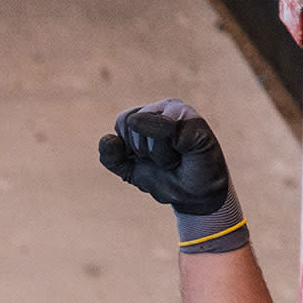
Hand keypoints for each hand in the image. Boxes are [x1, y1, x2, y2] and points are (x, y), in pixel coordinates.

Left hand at [97, 100, 229, 216]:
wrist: (193, 196)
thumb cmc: (164, 178)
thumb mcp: (129, 170)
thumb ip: (111, 157)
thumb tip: (107, 139)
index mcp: (149, 113)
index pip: (123, 121)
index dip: (130, 146)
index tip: (148, 156)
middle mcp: (166, 106)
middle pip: (133, 124)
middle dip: (144, 152)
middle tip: (166, 159)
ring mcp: (183, 112)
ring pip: (149, 131)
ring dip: (159, 156)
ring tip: (176, 159)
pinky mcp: (195, 122)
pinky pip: (168, 135)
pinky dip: (170, 156)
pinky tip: (184, 155)